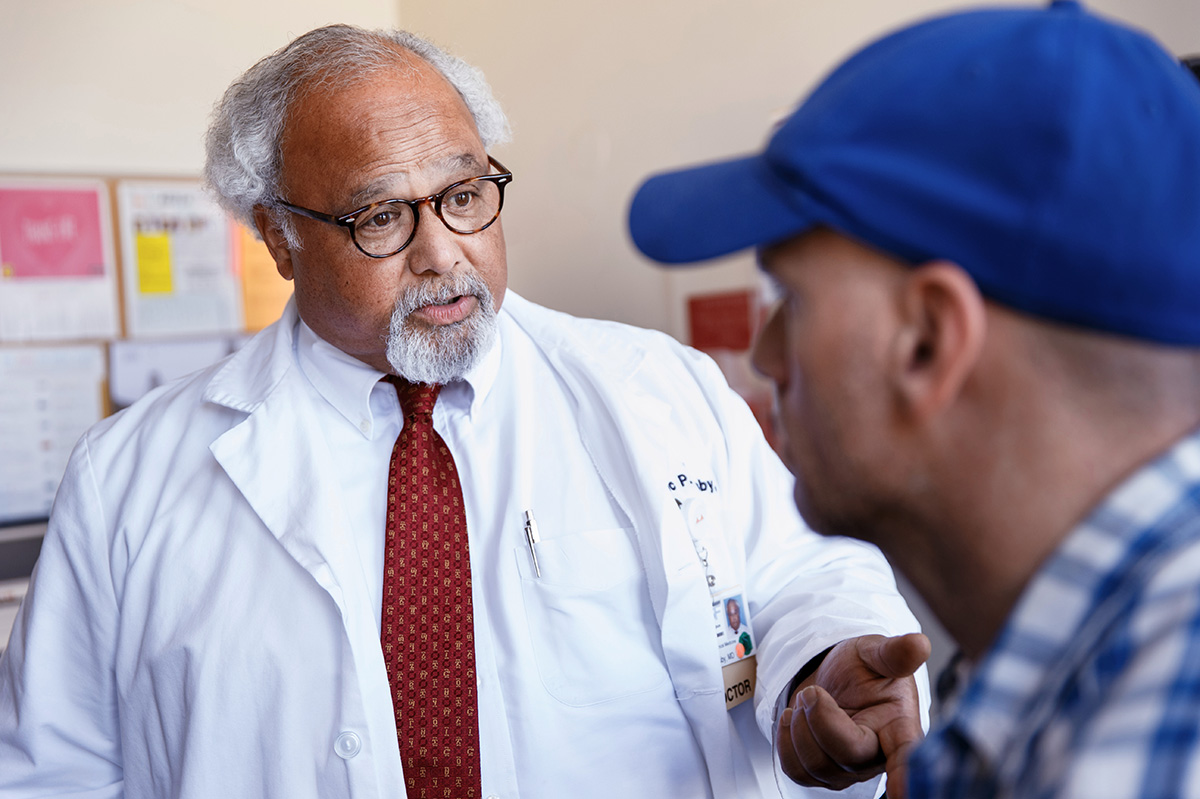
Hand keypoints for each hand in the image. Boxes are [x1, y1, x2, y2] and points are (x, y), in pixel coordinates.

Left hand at [777, 633, 928, 798]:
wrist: (832, 678)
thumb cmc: (861, 669)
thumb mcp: (876, 653)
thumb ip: (895, 652)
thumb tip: (919, 644)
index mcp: (899, 728)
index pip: (906, 758)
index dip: (905, 777)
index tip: (904, 793)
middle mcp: (877, 756)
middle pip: (847, 755)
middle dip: (820, 718)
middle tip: (813, 692)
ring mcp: (848, 769)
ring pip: (816, 766)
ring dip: (800, 728)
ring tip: (807, 700)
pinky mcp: (821, 772)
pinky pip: (796, 771)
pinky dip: (786, 742)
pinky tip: (794, 719)